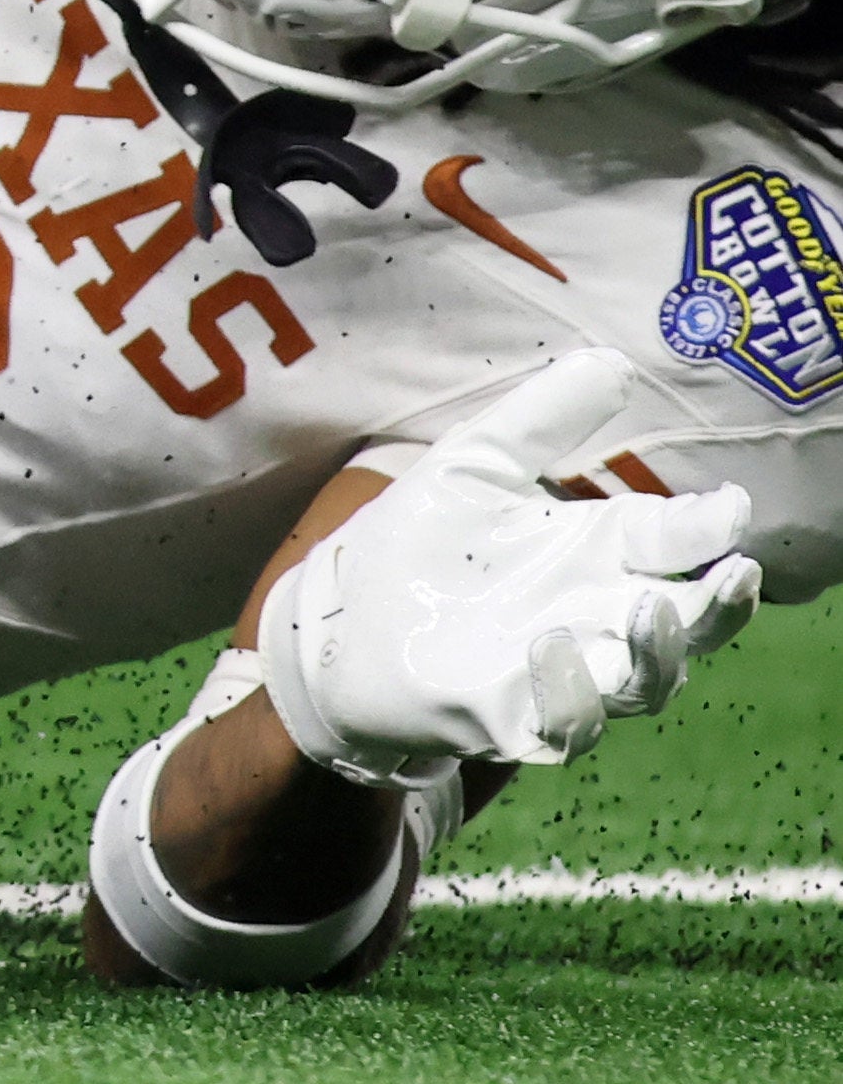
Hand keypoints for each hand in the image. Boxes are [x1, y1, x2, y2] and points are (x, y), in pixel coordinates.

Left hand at [260, 385, 762, 779]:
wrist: (343, 613)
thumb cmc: (427, 540)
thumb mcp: (475, 463)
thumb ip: (541, 416)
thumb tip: (614, 359)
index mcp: (597, 551)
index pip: (672, 540)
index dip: (709, 526)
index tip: (730, 506)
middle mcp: (595, 615)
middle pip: (689, 622)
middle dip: (721, 605)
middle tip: (739, 574)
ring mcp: (562, 672)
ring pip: (643, 681)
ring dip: (658, 652)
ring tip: (650, 607)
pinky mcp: (511, 717)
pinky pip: (562, 723)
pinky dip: (569, 694)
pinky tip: (552, 649)